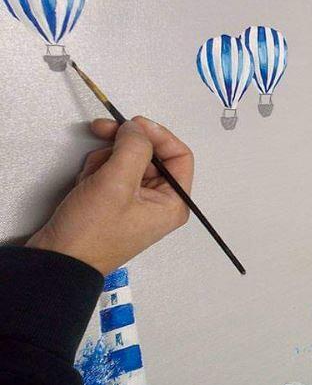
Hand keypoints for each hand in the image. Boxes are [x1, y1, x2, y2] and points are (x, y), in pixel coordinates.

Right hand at [26, 116, 193, 274]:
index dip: (158, 135)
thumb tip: (137, 128)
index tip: (134, 123)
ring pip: (128, 160)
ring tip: (92, 176)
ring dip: (107, 159)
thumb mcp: (117, 183)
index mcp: (173, 203)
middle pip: (151, 155)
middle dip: (124, 144)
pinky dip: (98, 170)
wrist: (57, 260)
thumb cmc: (91, 232)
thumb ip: (134, 148)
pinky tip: (86, 182)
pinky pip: (112, 172)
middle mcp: (160, 203)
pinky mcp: (115, 202)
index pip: (179, 156)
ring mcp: (137, 202)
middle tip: (102, 129)